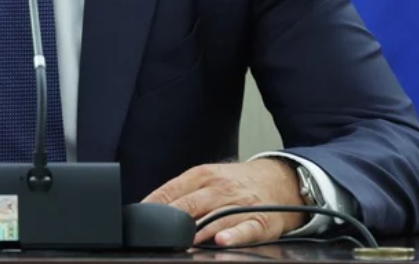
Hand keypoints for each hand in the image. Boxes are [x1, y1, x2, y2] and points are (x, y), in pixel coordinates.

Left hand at [143, 159, 307, 246]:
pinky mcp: (261, 221)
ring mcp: (240, 204)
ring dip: (198, 231)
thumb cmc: (235, 183)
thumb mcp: (206, 177)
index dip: (153, 206)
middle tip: (159, 235)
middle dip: (173, 220)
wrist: (278, 180)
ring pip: (216, 218)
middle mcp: (220, 188)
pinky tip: (222, 241)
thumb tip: (150, 209)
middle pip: (190, 204)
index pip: (171, 190)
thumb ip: (181, 192)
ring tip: (185, 242)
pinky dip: (234, 235)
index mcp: (202, 176)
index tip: (140, 219)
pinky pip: (246, 228)